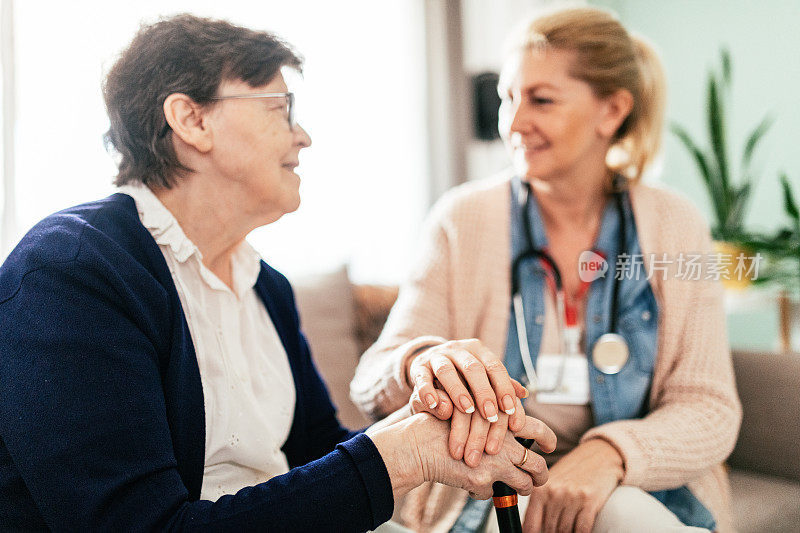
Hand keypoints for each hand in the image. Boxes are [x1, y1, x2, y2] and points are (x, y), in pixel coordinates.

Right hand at [366, 412, 555, 500]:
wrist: (419, 443)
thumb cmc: (440, 428)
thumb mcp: (470, 414)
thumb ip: (491, 424)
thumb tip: (510, 437)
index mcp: (503, 418)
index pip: (539, 429)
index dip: (548, 440)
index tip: (548, 445)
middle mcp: (505, 439)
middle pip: (538, 463)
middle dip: (542, 473)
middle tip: (540, 476)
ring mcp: (496, 460)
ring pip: (526, 483)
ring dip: (525, 488)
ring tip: (520, 488)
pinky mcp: (484, 479)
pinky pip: (495, 493)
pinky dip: (487, 492)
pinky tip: (476, 484)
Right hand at [406, 339, 527, 430]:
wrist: (428, 365)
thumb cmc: (461, 376)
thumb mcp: (481, 377)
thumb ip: (500, 385)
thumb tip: (524, 394)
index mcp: (477, 350)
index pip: (494, 366)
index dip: (503, 387)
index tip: (509, 410)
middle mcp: (458, 350)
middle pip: (473, 368)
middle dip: (483, 392)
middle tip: (490, 415)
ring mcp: (436, 356)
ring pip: (447, 370)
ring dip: (458, 390)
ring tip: (466, 410)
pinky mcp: (418, 367)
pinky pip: (422, 378)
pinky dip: (428, 391)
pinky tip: (435, 405)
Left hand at [522, 439, 623, 532]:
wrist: (599, 456)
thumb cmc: (573, 471)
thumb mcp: (552, 483)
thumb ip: (541, 504)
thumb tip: (532, 529)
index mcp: (540, 490)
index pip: (531, 525)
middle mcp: (554, 493)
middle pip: (548, 529)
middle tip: (553, 532)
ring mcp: (572, 497)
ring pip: (565, 531)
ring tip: (567, 531)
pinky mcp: (589, 501)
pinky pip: (582, 529)